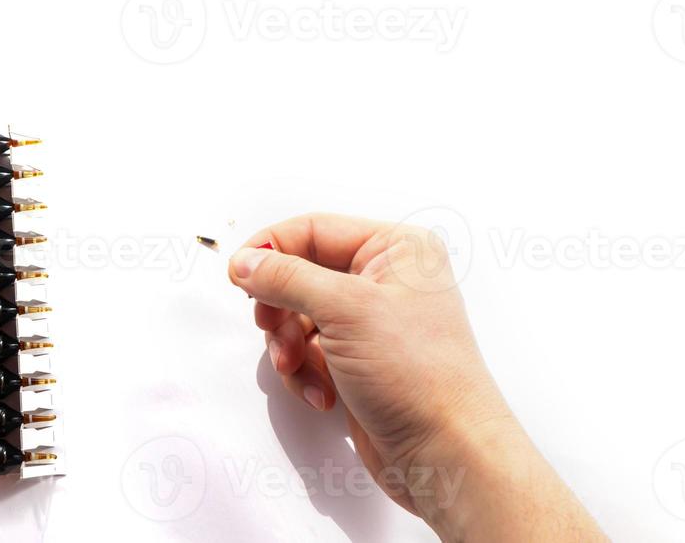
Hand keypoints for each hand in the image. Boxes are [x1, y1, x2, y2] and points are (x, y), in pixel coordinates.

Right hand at [227, 215, 602, 538]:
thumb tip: (245, 262)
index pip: (313, 230)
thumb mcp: (346, 310)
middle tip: (271, 329)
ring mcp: (371, 324)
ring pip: (298, 319)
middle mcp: (385, 281)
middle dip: (280, 310)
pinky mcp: (360, 363)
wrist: (447, 454)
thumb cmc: (419, 375)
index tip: (238, 275)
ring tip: (298, 369)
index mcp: (396, 249)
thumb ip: (286, 278)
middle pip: (299, 276)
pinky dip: (305, 374)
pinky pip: (309, 354)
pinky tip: (322, 396)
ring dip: (289, 348)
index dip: (271, 250)